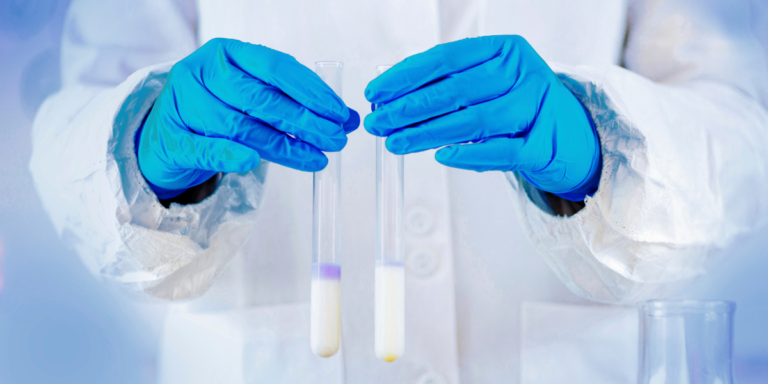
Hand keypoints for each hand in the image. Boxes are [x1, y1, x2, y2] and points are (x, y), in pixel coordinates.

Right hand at [138, 38, 359, 198]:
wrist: (165, 134)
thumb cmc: (217, 110)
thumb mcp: (254, 98)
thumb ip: (295, 103)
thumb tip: (349, 119)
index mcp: (226, 53)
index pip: (276, 68)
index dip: (311, 92)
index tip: (340, 113)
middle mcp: (202, 72)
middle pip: (261, 99)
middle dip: (305, 122)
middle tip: (337, 140)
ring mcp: (182, 104)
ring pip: (239, 126)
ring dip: (283, 146)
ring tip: (318, 158)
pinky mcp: (170, 138)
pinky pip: (204, 148)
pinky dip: (229, 155)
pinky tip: (252, 162)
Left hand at [364, 35, 599, 200]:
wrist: (574, 136)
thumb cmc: (521, 106)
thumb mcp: (489, 83)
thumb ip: (449, 85)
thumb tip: (392, 98)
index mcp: (505, 50)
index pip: (445, 59)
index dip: (406, 77)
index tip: (376, 93)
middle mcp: (523, 73)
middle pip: (455, 90)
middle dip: (409, 108)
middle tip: (379, 122)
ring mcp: (536, 108)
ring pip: (473, 120)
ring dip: (428, 133)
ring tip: (397, 142)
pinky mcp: (543, 145)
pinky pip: (500, 151)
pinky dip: (468, 155)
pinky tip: (441, 156)